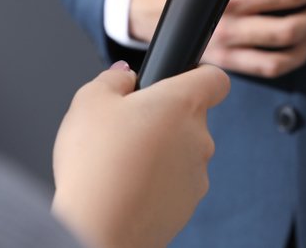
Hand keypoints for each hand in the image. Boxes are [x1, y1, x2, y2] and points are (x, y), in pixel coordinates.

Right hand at [51, 63, 229, 247]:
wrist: (98, 229)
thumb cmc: (95, 163)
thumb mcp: (89, 101)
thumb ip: (112, 79)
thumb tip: (124, 76)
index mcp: (182, 103)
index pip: (215, 79)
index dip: (199, 75)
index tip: (181, 81)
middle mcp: (199, 137)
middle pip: (190, 118)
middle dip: (164, 120)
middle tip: (128, 129)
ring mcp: (197, 174)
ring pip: (182, 153)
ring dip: (160, 154)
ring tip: (121, 163)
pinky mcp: (188, 206)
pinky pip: (175, 184)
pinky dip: (156, 184)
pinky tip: (126, 189)